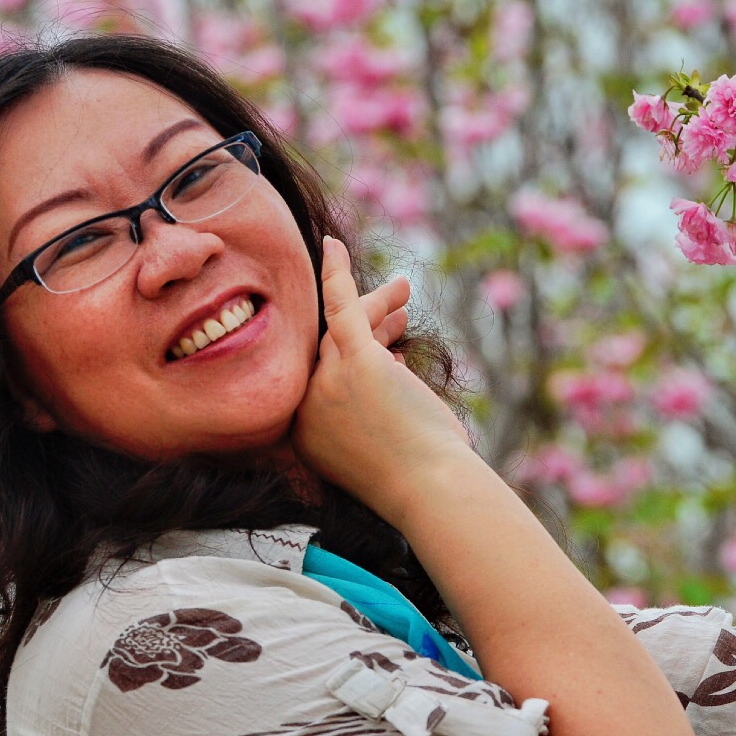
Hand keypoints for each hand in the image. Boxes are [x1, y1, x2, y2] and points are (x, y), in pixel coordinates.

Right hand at [291, 237, 472, 519]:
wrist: (430, 489)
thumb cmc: (419, 476)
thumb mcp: (388, 438)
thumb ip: (377, 403)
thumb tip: (395, 361)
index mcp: (305, 433)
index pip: (326, 375)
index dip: (360, 355)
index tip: (390, 350)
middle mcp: (304, 407)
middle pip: (332, 348)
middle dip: (370, 325)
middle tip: (401, 314)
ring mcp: (326, 382)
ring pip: (346, 329)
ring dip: (376, 307)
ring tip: (404, 294)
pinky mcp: (353, 361)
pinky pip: (338, 306)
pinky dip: (335, 273)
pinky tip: (332, 245)